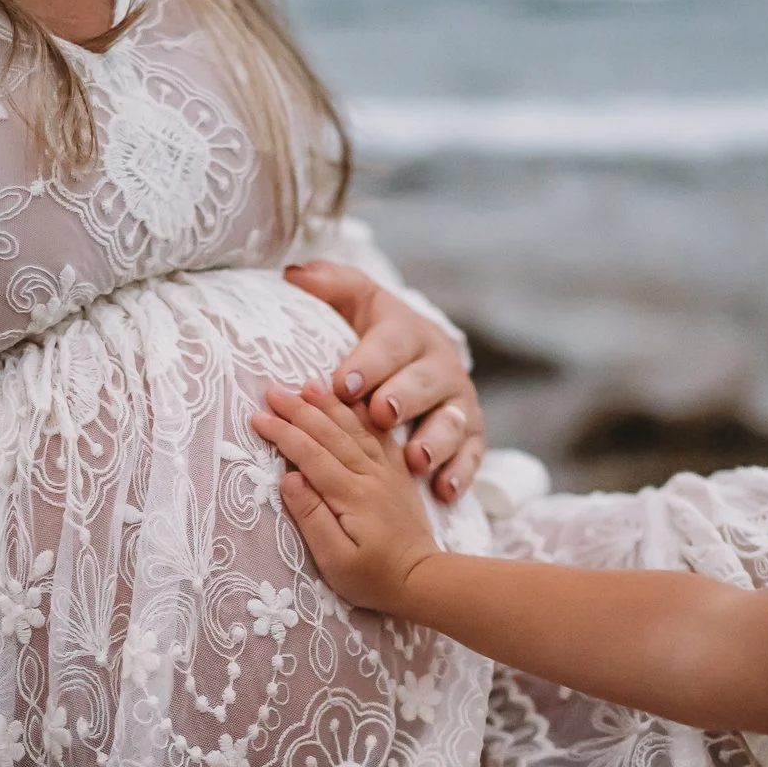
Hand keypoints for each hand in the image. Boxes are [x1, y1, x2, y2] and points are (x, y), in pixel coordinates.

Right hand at [252, 382, 441, 612]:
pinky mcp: (398, 475)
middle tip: (271, 390)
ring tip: (307, 383)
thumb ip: (311, 517)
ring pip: (355, 428)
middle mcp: (370, 476)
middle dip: (298, 409)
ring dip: (329, 404)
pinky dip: (366, 415)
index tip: (257, 417)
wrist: (424, 580)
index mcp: (350, 495)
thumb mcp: (335, 561)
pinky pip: (381, 436)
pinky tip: (356, 401)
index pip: (309, 455)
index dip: (282, 433)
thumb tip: (289, 479)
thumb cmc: (374, 579)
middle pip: (329, 433)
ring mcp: (387, 472)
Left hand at [284, 260, 484, 503]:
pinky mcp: (472, 433)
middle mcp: (437, 364)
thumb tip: (294, 274)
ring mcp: (457, 401)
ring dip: (435, 439)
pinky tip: (443, 492)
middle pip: (425, 380)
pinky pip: (472, 454)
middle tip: (380, 415)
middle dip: (403, 398)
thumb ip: (329, 285)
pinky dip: (460, 472)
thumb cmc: (374, 334)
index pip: (389, 343)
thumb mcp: (355, 302)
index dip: (368, 362)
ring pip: (452, 419)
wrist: (421, 354)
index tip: (342, 383)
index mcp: (406, 331)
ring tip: (416, 460)